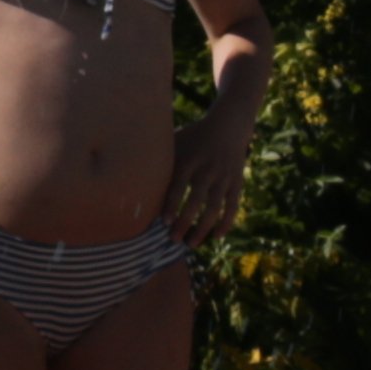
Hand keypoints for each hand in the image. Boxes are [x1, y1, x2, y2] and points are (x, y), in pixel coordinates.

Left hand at [164, 107, 257, 245]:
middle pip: (196, 201)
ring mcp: (224, 178)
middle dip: (185, 222)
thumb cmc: (194, 136)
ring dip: (203, 228)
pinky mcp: (236, 183)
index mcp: (189, 159)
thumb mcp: (176, 141)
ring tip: (191, 243)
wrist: (228, 126)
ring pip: (215, 208)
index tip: (163, 222)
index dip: (171, 204)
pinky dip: (226, 223)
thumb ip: (160, 157)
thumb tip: (133, 174)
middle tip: (173, 240)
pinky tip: (217, 237)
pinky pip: (232, 207)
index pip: (178, 186)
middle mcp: (207, 170)